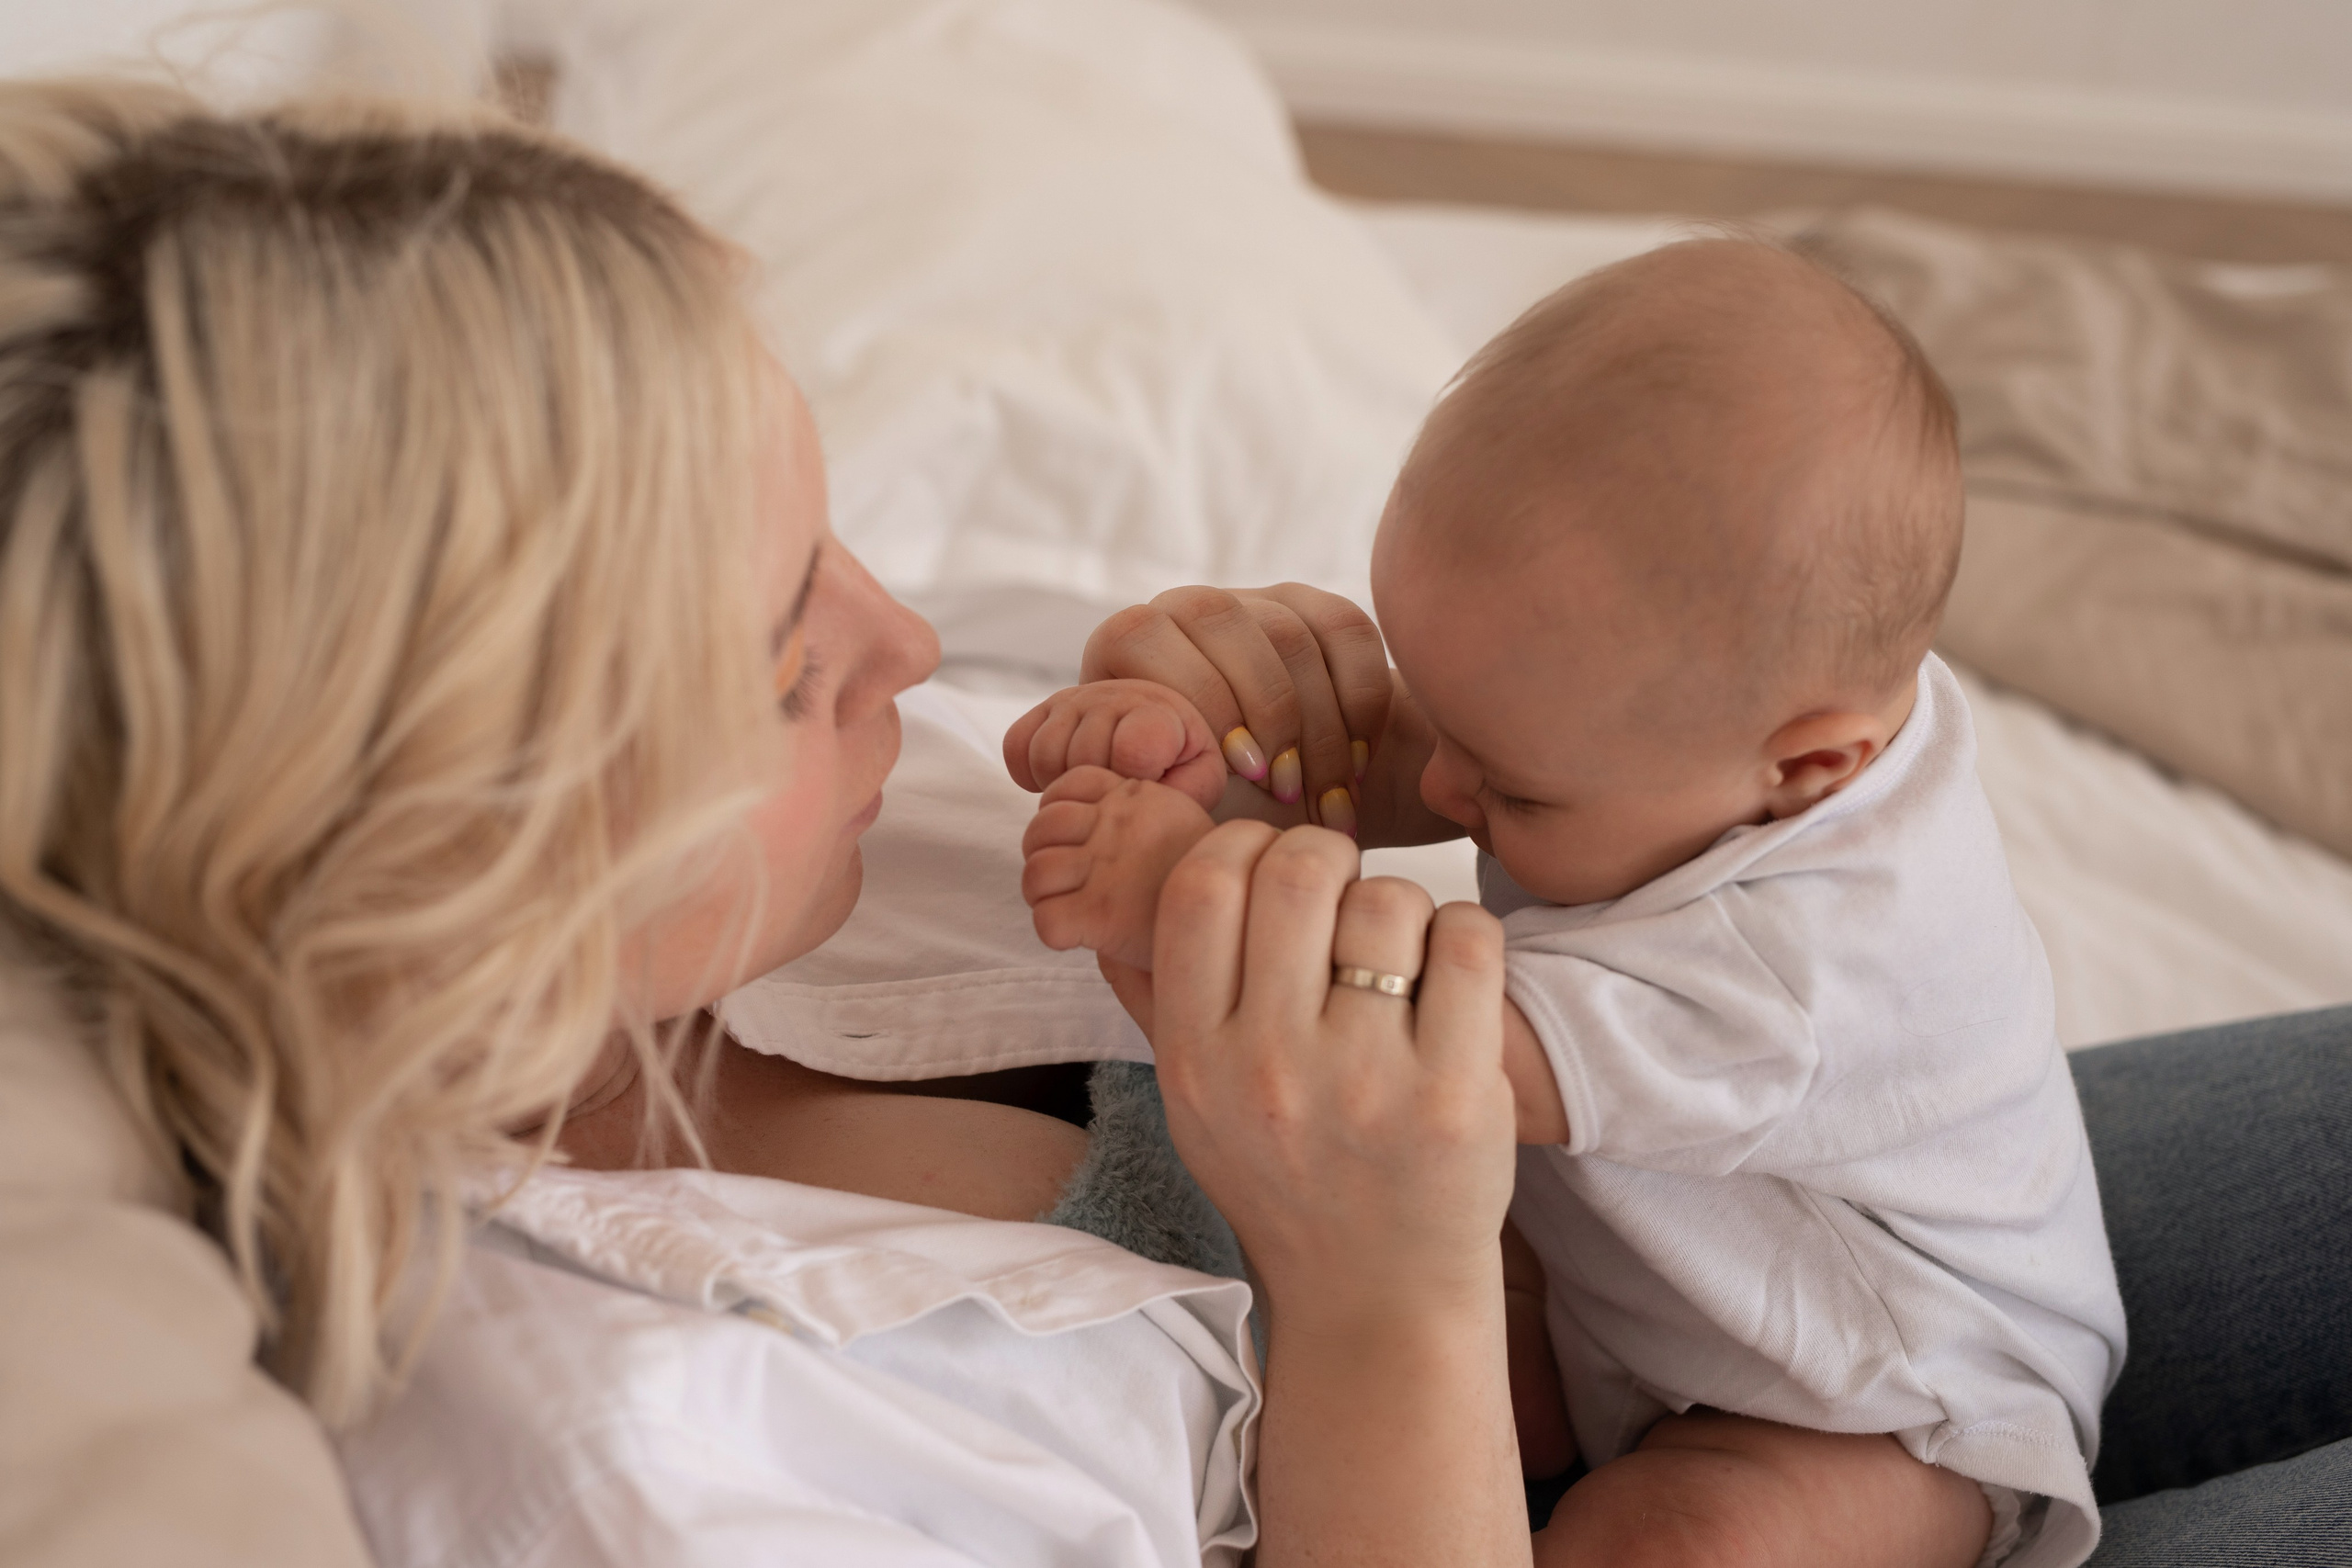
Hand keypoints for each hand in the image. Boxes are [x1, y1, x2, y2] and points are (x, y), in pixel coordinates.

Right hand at [1003, 679, 1225, 812]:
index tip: (1151, 778)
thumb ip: (1191, 784)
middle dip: (1102, 784)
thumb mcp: (1200, 776)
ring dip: (1067, 783)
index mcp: (1162, 696)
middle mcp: (1115, 683)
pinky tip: (1068, 775)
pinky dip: (1034, 775)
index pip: (1133, 744)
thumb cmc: (1180, 762)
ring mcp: (1075, 694)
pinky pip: (1017, 748)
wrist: (1154, 736)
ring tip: (1098, 781)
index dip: (1137, 774)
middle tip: (1123, 785)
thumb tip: (1157, 779)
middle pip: (1084, 755)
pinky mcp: (1041, 706)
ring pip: (1045, 754)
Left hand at [1020, 767, 1215, 971]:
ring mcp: (1106, 867)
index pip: (1063, 785)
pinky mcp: (1099, 914)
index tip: (1072, 841)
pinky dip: (1054, 932)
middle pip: (1041, 827)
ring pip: (1034, 873)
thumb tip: (1093, 815)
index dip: (1055, 813)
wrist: (1245, 917)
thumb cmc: (1212, 877)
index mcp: (1135, 795)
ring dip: (1042, 895)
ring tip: (1070, 909)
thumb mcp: (1180, 818)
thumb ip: (1138, 813)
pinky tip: (1079, 936)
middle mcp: (1117, 823)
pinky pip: (1046, 919)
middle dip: (1041, 855)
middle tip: (1064, 881)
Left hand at [1081, 585, 1392, 831]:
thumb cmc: (1198, 812)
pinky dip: (1358, 705)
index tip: (1235, 777)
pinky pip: (1347, 632)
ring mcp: (1255, 603)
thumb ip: (1092, 778)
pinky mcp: (1319, 609)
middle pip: (1221, 621)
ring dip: (1316, 727)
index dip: (1193, 701)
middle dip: (1263, 714)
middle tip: (1286, 793)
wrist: (1283, 804)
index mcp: (1125, 648)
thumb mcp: (1141, 805)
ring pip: (1290, 635)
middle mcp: (1184, 611)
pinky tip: (1357, 768)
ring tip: (1325, 801)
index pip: (1141, 635)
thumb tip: (1030, 761)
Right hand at [1147, 821, 1517, 1320]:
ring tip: (1397, 956)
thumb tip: (1115, 896)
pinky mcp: (1454, 1093)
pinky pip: (1467, 941)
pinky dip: (1463, 935)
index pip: (1201, 886)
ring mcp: (1364, 1079)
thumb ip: (1157, 1000)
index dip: (1242, 846)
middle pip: (1297, 869)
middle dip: (1327, 857)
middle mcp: (1269, 1066)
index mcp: (1195, 1058)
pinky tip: (1449, 974)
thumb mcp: (1192, 1105)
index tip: (1270, 866)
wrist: (1376, 1297)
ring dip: (1399, 907)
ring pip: (1387, 900)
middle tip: (1342, 893)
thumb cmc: (1285, 1181)